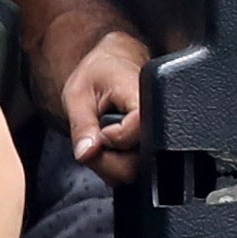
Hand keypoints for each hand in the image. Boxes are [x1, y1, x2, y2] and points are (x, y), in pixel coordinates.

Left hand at [62, 26, 149, 184]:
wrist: (114, 65)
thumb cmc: (99, 73)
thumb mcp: (79, 94)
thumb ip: (82, 125)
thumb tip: (86, 153)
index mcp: (144, 96)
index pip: (136, 133)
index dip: (112, 138)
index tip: (100, 128)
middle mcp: (157, 120)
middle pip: (135, 163)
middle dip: (106, 159)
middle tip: (94, 135)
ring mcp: (156, 139)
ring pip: (133, 172)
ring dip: (109, 164)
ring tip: (103, 137)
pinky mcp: (150, 151)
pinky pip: (131, 171)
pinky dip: (115, 165)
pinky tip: (111, 145)